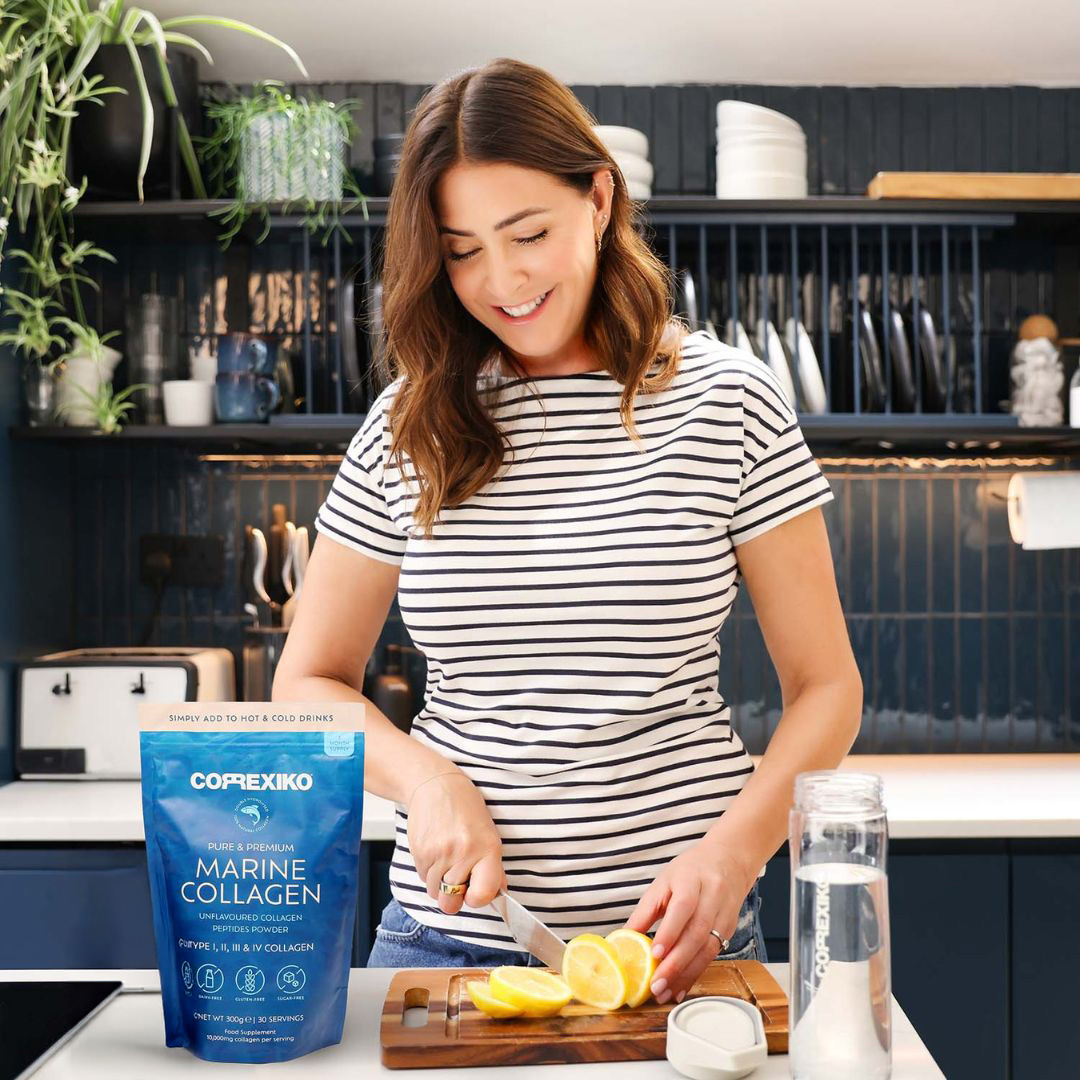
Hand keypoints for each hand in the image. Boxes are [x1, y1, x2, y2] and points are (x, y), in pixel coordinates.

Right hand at [406, 768, 506, 914]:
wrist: (435, 785)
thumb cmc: (464, 807)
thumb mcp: (488, 833)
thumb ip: (493, 866)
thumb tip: (498, 893)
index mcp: (487, 849)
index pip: (483, 895)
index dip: (477, 898)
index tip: (475, 891)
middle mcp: (464, 853)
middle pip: (452, 903)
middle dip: (453, 897)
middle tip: (457, 878)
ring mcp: (440, 854)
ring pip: (435, 892)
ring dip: (439, 882)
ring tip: (446, 858)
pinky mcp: (421, 852)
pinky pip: (423, 878)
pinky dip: (429, 870)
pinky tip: (435, 851)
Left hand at [622, 840, 754, 1004]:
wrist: (728, 860)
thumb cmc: (690, 871)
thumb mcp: (663, 882)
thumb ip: (645, 910)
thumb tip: (623, 938)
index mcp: (692, 879)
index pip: (683, 907)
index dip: (670, 932)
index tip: (653, 954)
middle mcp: (713, 896)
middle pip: (697, 933)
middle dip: (676, 963)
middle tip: (656, 985)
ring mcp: (725, 914)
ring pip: (708, 948)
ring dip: (686, 974)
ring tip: (665, 993)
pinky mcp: (730, 929)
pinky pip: (713, 955)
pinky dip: (695, 973)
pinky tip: (681, 988)